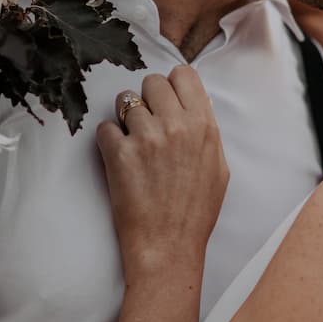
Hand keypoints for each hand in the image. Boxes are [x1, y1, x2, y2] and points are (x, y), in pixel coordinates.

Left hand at [96, 67, 229, 280]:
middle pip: (152, 82)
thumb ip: (207, 133)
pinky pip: (104, 127)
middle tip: (147, 123)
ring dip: (125, 117)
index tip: (167, 101)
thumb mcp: (218, 168)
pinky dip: (108, 141)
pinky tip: (119, 159)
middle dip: (147, 99)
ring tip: (132, 142)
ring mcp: (147, 138)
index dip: (172, 85)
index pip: (184, 75)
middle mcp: (176, 126)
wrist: (168, 246)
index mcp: (204, 126)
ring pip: (124, 99)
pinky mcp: (119, 154)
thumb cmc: (195, 212)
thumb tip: (198, 105)